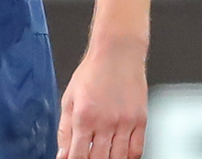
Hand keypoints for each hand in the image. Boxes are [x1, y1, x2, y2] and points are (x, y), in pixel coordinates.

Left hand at [57, 41, 147, 158]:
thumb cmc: (92, 72)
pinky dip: (129, 158)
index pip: (78, 156)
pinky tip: (121, 156)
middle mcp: (105, 122)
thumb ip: (64, 130)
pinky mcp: (140, 120)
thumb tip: (61, 154)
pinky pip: (137, 150)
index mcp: (84, 117)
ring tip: (103, 156)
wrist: (117, 52)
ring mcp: (125, 123)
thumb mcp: (69, 98)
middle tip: (89, 157)